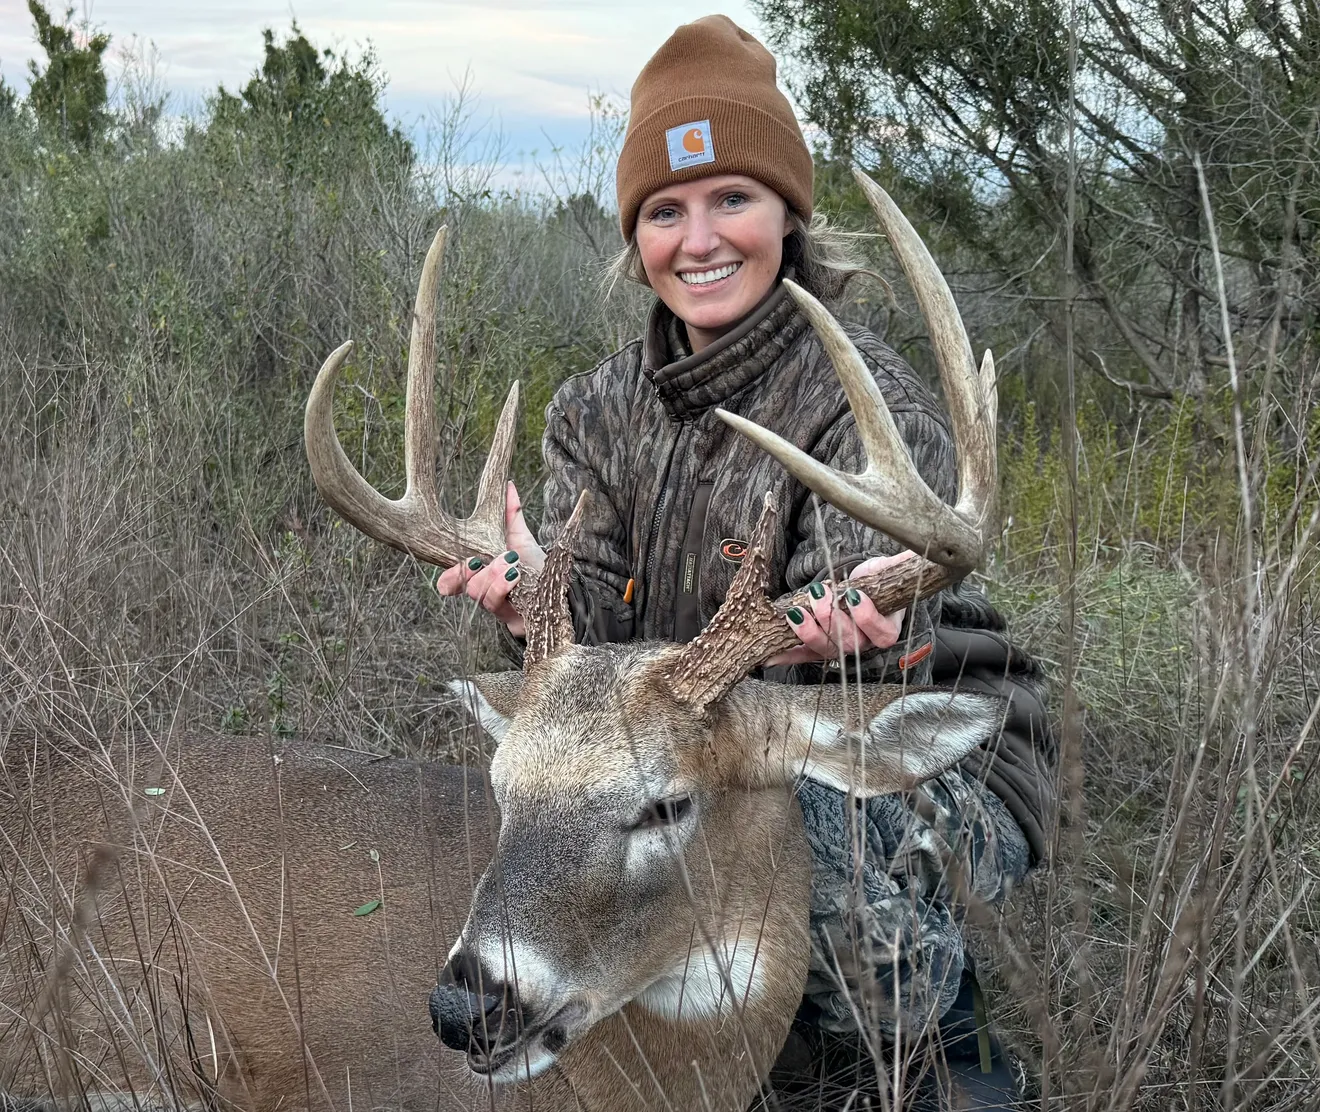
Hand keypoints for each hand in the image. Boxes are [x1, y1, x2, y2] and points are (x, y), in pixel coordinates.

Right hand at [434, 482, 545, 637]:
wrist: (559, 596)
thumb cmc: (536, 570)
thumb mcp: (523, 540)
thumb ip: (511, 515)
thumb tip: (508, 485)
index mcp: (480, 573)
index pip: (451, 579)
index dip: (447, 576)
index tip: (454, 560)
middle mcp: (484, 590)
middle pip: (460, 585)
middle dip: (465, 571)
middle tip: (477, 560)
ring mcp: (496, 604)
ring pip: (478, 593)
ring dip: (492, 576)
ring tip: (511, 564)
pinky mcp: (509, 615)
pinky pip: (497, 604)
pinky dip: (504, 587)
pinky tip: (516, 575)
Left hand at [768, 552, 914, 666]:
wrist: (858, 588)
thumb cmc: (875, 581)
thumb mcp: (888, 570)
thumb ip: (902, 565)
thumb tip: (917, 554)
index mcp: (886, 629)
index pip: (881, 633)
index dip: (867, 616)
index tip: (854, 594)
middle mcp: (863, 643)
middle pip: (849, 643)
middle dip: (832, 618)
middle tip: (820, 594)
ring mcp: (839, 648)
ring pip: (825, 650)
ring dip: (808, 631)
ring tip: (798, 610)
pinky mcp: (816, 648)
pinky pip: (802, 656)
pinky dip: (786, 656)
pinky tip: (770, 656)